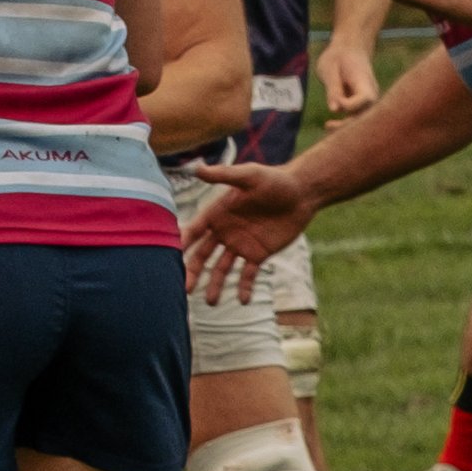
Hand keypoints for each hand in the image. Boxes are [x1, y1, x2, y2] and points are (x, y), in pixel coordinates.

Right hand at [182, 159, 313, 308]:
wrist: (301, 193)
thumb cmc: (273, 179)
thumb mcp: (248, 175)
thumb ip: (223, 175)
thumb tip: (197, 168)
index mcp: (218, 212)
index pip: (194, 231)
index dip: (182, 244)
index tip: (170, 259)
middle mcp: (225, 231)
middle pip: (203, 255)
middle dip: (193, 271)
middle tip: (185, 289)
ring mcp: (241, 244)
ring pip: (222, 268)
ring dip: (215, 284)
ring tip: (211, 302)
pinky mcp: (258, 254)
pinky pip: (247, 275)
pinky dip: (244, 288)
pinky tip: (242, 300)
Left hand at [315, 36, 381, 119]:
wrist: (350, 48)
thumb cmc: (338, 56)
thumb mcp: (330, 67)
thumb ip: (333, 87)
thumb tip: (335, 110)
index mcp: (365, 81)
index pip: (365, 99)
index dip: (351, 105)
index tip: (338, 103)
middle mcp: (371, 93)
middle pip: (366, 114)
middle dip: (349, 124)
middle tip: (328, 125)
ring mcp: (368, 100)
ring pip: (362, 119)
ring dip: (346, 126)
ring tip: (328, 126)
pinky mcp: (362, 105)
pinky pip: (356, 117)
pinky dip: (345, 123)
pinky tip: (330, 126)